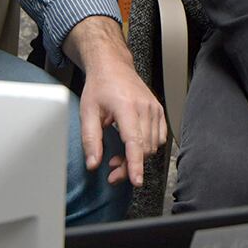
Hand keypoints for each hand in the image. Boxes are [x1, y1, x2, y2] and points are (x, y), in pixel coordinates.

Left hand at [64, 16, 166, 187]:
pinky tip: (134, 145)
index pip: (134, 141)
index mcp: (126, 106)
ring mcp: (154, 108)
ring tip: (119, 156)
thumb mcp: (87, 112)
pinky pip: (160, 137)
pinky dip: (148, 146)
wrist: (113, 66)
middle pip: (144, 148)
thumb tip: (93, 164)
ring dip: (138, 157)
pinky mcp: (159, 110)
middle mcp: (144, 107)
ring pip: (153, 145)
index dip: (135, 164)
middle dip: (129, 165)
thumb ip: (90, 140)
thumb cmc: (100, 86)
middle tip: (112, 170)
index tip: (136, 180)